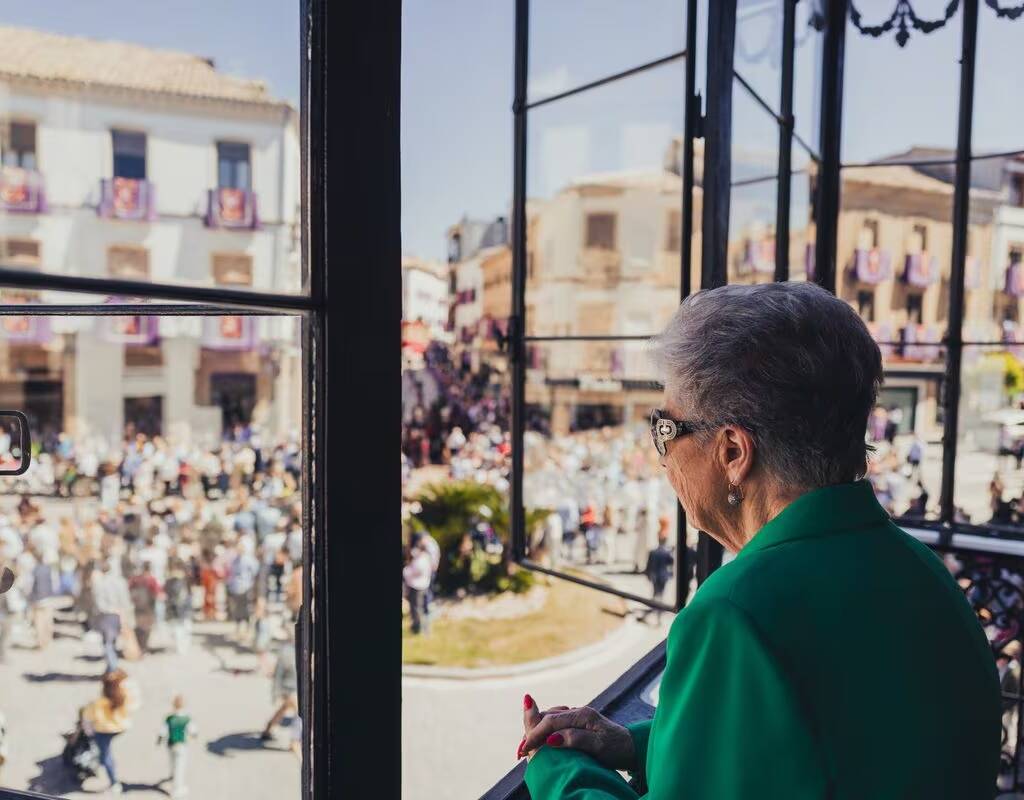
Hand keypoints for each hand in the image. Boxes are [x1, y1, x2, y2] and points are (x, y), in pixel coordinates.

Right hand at [517, 694, 635, 770]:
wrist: (633, 748)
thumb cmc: (618, 748)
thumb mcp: (598, 746)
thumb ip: (575, 739)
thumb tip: (551, 739)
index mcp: (582, 714)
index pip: (551, 722)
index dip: (535, 735)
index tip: (524, 750)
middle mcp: (578, 712)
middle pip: (548, 718)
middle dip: (531, 732)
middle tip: (520, 751)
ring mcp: (578, 717)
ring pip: (550, 720)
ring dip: (537, 731)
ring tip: (526, 746)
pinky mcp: (578, 724)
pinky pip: (556, 725)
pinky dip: (545, 732)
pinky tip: (542, 741)